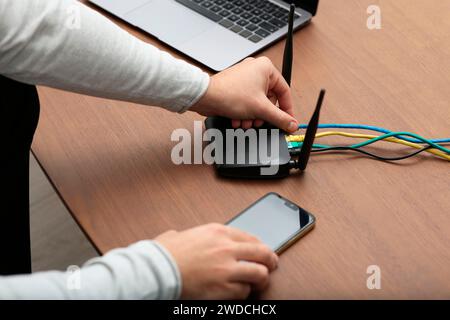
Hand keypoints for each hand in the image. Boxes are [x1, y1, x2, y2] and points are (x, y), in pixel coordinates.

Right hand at [155, 223, 277, 299]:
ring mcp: (228, 268)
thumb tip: (180, 236)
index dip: (260, 245)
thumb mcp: (182, 234)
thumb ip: (192, 234)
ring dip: (260, 279)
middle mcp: (226, 248)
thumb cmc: (165, 253)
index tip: (262, 250)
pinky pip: (244, 292)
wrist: (157, 269)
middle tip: (271, 265)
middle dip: (270, 260)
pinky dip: (242, 293)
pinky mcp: (224, 288)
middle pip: (262, 253)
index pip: (250, 236)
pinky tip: (237, 292)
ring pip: (260, 274)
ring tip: (258, 282)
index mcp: (218, 231)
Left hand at [190, 57, 298, 132]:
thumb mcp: (261, 109)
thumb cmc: (230, 94)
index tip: (287, 121)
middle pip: (269, 99)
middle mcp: (256, 70)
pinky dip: (244, 113)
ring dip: (252, 117)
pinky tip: (237, 120)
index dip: (287, 109)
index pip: (284, 91)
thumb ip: (280, 118)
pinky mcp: (236, 86)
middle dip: (263, 115)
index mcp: (266, 68)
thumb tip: (292, 123)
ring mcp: (245, 78)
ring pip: (257, 103)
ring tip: (245, 122)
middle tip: (259, 122)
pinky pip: (247, 102)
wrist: (206, 97)